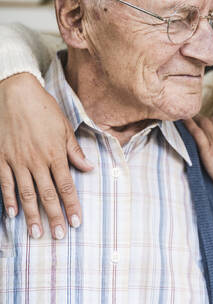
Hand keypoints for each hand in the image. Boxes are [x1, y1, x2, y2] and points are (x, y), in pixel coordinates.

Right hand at [0, 73, 92, 239]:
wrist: (15, 92)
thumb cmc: (44, 109)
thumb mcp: (64, 127)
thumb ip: (75, 151)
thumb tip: (89, 168)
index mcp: (55, 154)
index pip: (66, 186)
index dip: (72, 206)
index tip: (76, 222)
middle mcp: (36, 161)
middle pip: (47, 195)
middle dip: (54, 217)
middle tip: (58, 236)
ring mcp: (16, 161)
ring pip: (25, 194)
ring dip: (32, 215)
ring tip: (36, 233)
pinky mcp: (0, 158)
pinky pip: (4, 183)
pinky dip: (8, 200)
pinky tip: (12, 214)